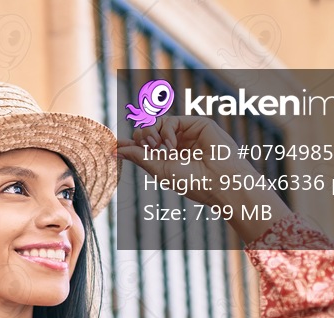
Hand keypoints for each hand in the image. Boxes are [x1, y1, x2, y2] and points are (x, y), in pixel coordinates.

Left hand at [116, 115, 290, 242]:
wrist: (219, 181)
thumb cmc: (191, 181)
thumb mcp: (158, 169)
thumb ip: (138, 156)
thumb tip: (116, 150)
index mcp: (169, 157)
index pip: (145, 145)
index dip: (130, 143)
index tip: (114, 145)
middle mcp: (177, 144)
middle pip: (148, 131)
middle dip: (141, 137)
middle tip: (147, 148)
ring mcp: (187, 133)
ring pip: (157, 123)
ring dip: (151, 133)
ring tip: (156, 147)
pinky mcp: (197, 124)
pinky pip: (171, 120)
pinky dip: (166, 131)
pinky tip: (171, 145)